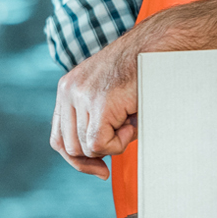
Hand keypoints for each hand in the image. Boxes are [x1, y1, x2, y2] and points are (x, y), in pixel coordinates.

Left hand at [50, 33, 139, 179]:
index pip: (58, 138)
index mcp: (68, 89)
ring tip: (129, 120)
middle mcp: (68, 91)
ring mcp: (81, 96)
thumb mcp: (108, 99)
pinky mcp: (98, 103)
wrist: (158, 49)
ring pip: (86, 148)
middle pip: (70, 147)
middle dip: (96, 155)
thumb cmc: (141, 75)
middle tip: (122, 137)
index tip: (100, 167)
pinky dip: (119, 143)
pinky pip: (99, 144)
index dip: (77, 159)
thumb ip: (94, 123)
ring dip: (112, 144)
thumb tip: (95, 162)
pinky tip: (131, 123)